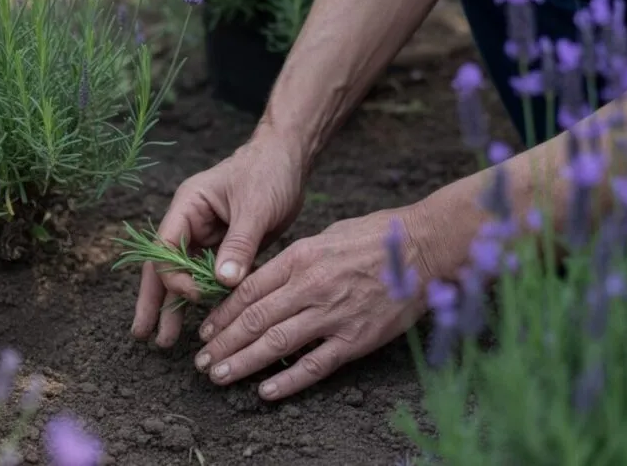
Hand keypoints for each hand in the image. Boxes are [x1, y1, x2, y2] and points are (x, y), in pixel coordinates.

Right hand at [131, 133, 306, 346]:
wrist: (288, 159)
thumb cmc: (269, 173)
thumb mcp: (255, 208)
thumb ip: (239, 245)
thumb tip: (222, 283)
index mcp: (189, 206)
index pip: (165, 247)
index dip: (175, 276)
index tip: (198, 296)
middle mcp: (190, 223)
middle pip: (162, 266)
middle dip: (153, 300)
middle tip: (142, 335)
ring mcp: (205, 236)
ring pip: (183, 276)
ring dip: (175, 305)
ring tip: (165, 341)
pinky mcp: (224, 247)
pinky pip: (208, 276)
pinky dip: (204, 298)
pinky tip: (200, 323)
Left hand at [192, 205, 439, 399]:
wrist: (424, 247)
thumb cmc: (375, 236)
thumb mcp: (325, 235)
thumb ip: (293, 259)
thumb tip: (265, 278)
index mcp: (300, 258)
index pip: (248, 290)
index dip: (222, 314)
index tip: (206, 331)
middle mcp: (310, 287)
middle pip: (255, 320)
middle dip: (223, 343)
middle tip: (202, 361)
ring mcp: (333, 314)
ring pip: (277, 343)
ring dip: (243, 362)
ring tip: (219, 376)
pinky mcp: (356, 338)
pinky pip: (315, 364)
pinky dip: (288, 380)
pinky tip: (265, 391)